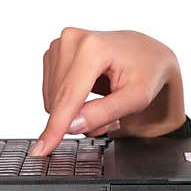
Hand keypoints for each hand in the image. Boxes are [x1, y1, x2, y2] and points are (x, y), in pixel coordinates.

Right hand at [35, 27, 186, 155]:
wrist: (147, 52)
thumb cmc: (148, 71)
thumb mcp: (137, 97)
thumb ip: (104, 112)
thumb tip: (71, 125)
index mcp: (93, 47)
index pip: (69, 96)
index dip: (56, 127)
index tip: (42, 150)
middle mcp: (71, 40)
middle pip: (59, 100)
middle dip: (80, 118)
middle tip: (113, 116)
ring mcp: (60, 44)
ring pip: (53, 99)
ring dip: (76, 111)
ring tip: (105, 101)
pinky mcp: (54, 52)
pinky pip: (52, 92)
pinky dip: (70, 101)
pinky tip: (91, 94)